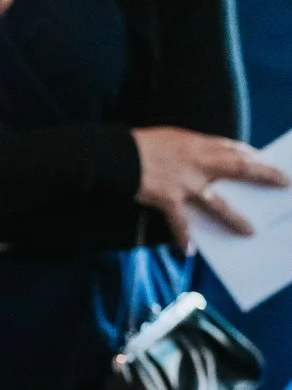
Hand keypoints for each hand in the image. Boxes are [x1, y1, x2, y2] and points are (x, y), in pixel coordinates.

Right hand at [134, 127, 280, 250]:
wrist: (114, 154)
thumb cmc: (138, 144)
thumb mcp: (169, 138)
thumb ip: (190, 149)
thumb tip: (205, 161)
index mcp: (196, 144)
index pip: (232, 148)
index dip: (251, 155)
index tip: (264, 160)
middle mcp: (197, 163)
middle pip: (239, 168)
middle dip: (264, 175)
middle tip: (284, 183)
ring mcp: (185, 183)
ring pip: (218, 203)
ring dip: (235, 218)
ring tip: (250, 232)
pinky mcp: (169, 199)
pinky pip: (181, 222)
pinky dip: (184, 237)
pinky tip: (188, 251)